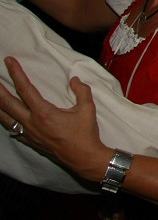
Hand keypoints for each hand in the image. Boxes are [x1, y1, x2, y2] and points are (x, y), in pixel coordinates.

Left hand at [0, 57, 109, 179]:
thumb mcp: (88, 109)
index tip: (9, 61)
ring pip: (6, 118)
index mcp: (44, 113)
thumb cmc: (86, 133)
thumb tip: (74, 79)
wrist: (84, 158)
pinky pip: (12, 129)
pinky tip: (4, 116)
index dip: (16, 73)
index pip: (25, 89)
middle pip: (8, 103)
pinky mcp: (31, 141)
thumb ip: (81, 91)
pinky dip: (6, 120)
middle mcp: (32, 122)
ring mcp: (29, 133)